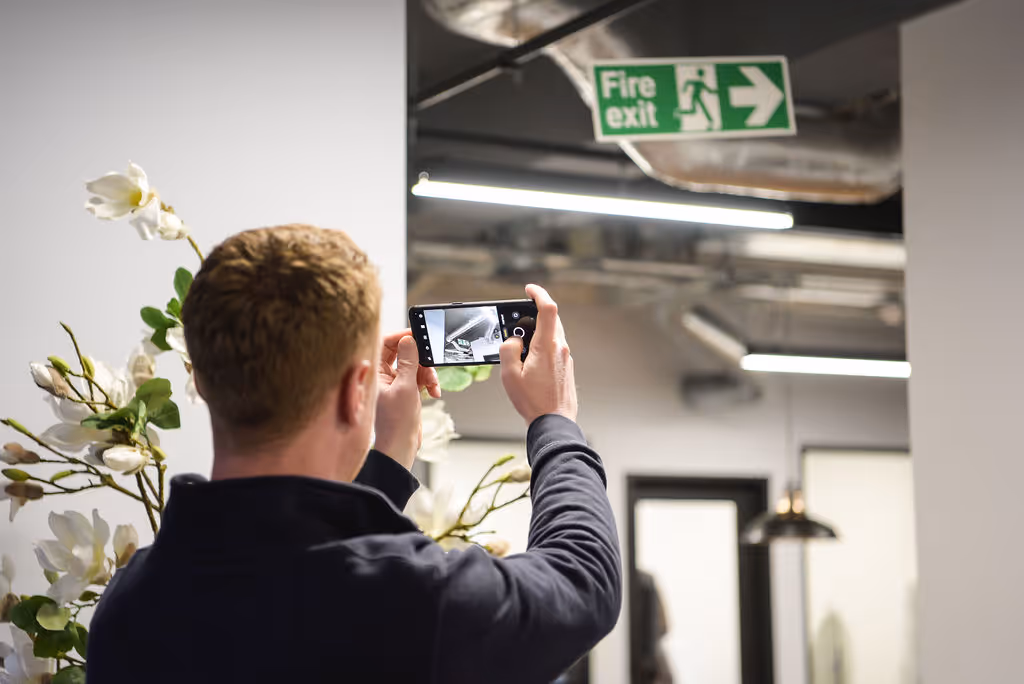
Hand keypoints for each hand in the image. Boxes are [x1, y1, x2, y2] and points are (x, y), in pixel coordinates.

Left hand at [375, 330, 440, 469]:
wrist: (401, 447)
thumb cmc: (396, 423)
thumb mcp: (406, 387)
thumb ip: (409, 361)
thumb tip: (409, 340)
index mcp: (376, 373)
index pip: (385, 344)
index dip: (400, 337)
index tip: (416, 335)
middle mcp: (384, 376)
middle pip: (403, 353)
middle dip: (419, 357)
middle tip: (430, 357)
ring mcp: (396, 383)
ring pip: (415, 365)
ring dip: (427, 372)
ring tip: (433, 384)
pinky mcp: (406, 391)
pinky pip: (420, 377)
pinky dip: (429, 382)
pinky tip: (434, 391)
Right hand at [500, 284, 577, 425]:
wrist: (554, 422)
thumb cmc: (533, 401)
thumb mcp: (509, 375)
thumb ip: (508, 350)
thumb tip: (512, 340)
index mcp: (547, 346)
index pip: (548, 308)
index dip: (539, 293)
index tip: (529, 289)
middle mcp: (561, 348)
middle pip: (551, 319)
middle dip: (534, 315)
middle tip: (517, 324)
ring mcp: (566, 358)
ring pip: (553, 334)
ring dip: (537, 333)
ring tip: (521, 349)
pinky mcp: (567, 367)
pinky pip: (555, 348)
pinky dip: (542, 346)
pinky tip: (530, 362)